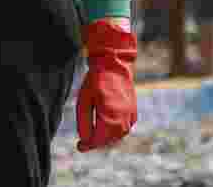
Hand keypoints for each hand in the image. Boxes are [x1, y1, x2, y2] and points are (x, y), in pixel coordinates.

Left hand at [76, 18, 137, 151]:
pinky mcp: (134, 114)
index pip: (99, 140)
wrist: (114, 65)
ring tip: (94, 132)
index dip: (88, 145)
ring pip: (117, 137)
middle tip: (84, 141)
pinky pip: (124, 129)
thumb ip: (84, 122)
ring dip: (105, 138)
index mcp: (110, 115)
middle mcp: (123, 118)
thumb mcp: (83, 100)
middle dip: (96, 142)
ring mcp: (131, 117)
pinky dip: (114, 131)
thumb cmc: (95, 81)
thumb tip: (84, 140)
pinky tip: (106, 125)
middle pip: (108, 140)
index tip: (79, 147)